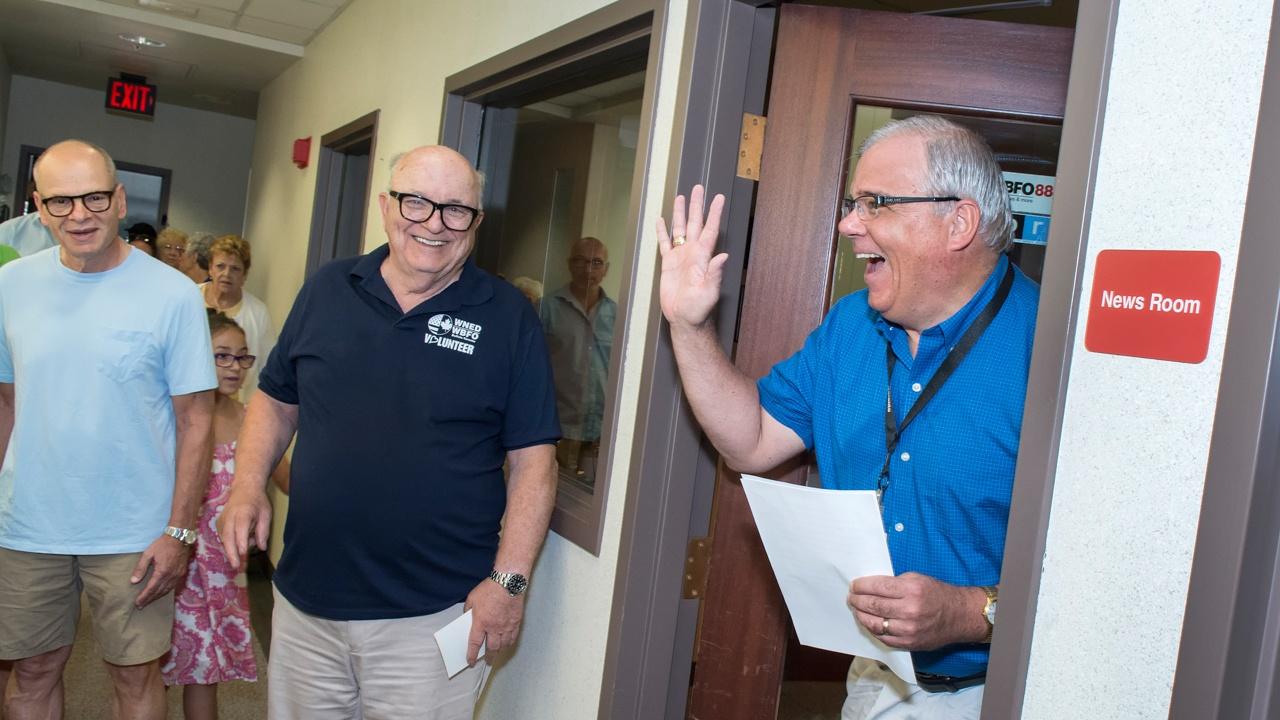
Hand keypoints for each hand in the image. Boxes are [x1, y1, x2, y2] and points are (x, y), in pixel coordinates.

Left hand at [131, 535, 189, 607]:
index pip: (151, 589)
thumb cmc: (163, 544)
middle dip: (149, 599)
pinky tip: (161, 593)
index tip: (137, 603)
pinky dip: (166, 591)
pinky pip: (173, 586)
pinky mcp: (182, 573)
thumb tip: (133, 581)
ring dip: (157, 597)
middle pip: (159, 592)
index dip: (144, 597)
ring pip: (167, 590)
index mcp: (162, 571)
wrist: (180, 537)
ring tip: (149, 601)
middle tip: (141, 606)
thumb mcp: (148, 553)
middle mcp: (171, 576)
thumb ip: (141, 568)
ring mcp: (178, 575)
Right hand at [217, 488, 271, 569]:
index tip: (243, 552)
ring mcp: (222, 520)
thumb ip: (263, 531)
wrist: (244, 489)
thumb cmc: (257, 502)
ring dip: (232, 549)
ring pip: (224, 539)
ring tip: (243, 554)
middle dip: (231, 552)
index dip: (241, 541)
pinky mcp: (219, 524)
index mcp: (243, 512)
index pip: (241, 528)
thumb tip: (262, 548)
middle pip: (228, 536)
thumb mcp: (266, 514)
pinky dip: (230, 544)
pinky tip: (240, 543)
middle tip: (236, 566)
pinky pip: (223, 537)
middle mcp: (230, 516)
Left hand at [464, 577, 524, 664]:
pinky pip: (513, 637)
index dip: (472, 655)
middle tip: (488, 661)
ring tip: (497, 653)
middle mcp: (494, 627)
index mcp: (481, 622)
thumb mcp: (472, 598)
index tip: (470, 661)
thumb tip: (467, 616)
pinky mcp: (516, 622)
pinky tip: (507, 643)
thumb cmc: (490, 588)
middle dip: (489, 657)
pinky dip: (509, 643)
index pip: (475, 644)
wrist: (508, 582)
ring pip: (503, 645)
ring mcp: (506, 626)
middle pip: (492, 648)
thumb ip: (468, 610)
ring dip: (499, 651)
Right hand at [656, 185, 728, 328]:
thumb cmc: (699, 309)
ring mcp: (681, 257)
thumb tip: (723, 256)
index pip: (710, 230)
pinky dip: (662, 232)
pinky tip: (661, 221)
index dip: (714, 214)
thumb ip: (715, 274)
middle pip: (695, 223)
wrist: (684, 319)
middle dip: (697, 206)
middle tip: (698, 188)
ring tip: (680, 197)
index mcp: (703, 257)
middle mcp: (693, 253)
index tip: (718, 198)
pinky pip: (665, 244)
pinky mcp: (668, 265)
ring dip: (680, 214)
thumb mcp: (709, 292)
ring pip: (680, 230)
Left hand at [847, 572, 986, 650]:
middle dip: (857, 600)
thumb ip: (894, 583)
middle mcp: (910, 610)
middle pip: (873, 605)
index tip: (854, 585)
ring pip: (875, 624)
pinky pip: (884, 638)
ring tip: (856, 610)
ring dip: (861, 616)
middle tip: (851, 597)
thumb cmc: (937, 594)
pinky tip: (868, 623)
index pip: (877, 587)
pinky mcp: (910, 643)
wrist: (959, 615)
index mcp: (911, 590)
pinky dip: (873, 630)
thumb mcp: (917, 579)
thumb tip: (869, 587)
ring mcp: (909, 629)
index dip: (861, 586)